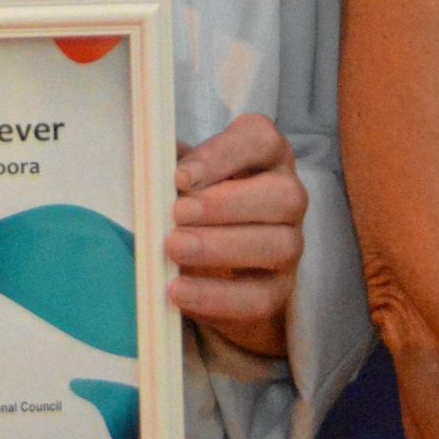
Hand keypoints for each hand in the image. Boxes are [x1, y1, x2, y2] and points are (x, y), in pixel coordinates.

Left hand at [165, 112, 305, 359]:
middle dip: (227, 204)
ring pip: (278, 245)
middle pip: (283, 194)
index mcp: (265, 155)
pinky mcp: (279, 290)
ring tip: (174, 248)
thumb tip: (149, 168)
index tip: (181, 176)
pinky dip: (217, 296)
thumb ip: (170, 166)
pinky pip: (259, 297)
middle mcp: (287, 196)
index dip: (222, 155)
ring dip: (221, 247)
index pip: (260, 140)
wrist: (210, 260)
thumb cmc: (193, 199)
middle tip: (178, 213)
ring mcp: (289, 244)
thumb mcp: (182, 176)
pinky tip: (179, 290)